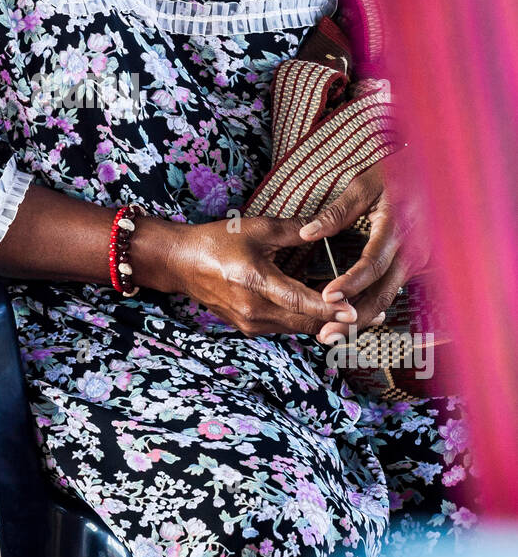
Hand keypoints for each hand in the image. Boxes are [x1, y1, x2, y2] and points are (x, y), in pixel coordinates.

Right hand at [179, 214, 357, 337]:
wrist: (182, 263)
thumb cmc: (217, 241)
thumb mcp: (256, 229)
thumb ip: (294, 231)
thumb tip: (326, 227)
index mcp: (255, 282)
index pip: (300, 301)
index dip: (330, 308)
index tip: (357, 312)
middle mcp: (254, 309)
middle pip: (305, 322)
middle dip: (340, 323)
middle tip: (374, 319)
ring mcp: (250, 323)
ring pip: (297, 329)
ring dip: (326, 325)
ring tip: (358, 319)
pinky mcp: (249, 327)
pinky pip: (285, 328)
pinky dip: (307, 323)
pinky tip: (327, 317)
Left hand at [298, 149, 430, 342]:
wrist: (434, 174)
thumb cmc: (395, 174)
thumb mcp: (364, 185)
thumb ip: (337, 212)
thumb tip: (306, 232)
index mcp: (397, 227)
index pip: (373, 263)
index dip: (350, 283)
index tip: (326, 297)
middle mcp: (413, 250)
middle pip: (383, 292)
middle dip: (353, 317)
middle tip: (325, 334)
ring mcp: (418, 260)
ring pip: (388, 297)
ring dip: (360, 318)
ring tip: (330, 334)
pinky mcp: (415, 264)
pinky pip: (391, 289)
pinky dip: (370, 306)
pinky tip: (348, 319)